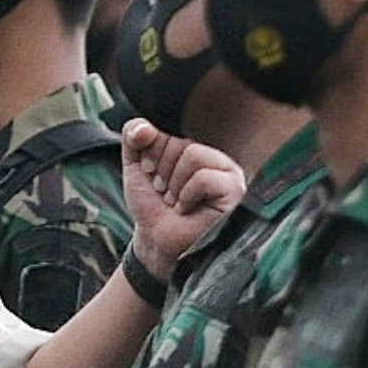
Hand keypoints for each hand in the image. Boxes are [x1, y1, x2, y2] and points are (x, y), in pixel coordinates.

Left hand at [122, 124, 243, 279]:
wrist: (156, 241)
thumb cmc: (152, 206)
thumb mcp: (135, 166)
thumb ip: (133, 136)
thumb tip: (145, 126)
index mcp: (195, 145)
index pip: (169, 130)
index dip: (151, 155)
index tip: (153, 178)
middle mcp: (215, 156)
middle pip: (181, 141)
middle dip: (162, 172)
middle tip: (166, 194)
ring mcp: (228, 172)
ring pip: (192, 155)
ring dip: (174, 186)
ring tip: (178, 203)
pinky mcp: (235, 191)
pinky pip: (203, 178)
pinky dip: (187, 196)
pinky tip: (188, 210)